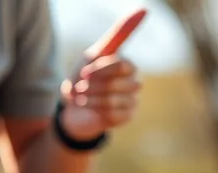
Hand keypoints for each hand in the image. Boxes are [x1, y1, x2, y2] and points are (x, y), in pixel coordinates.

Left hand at [60, 9, 145, 141]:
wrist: (73, 109)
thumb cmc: (84, 78)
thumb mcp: (95, 54)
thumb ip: (118, 34)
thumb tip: (145, 8)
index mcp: (127, 66)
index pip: (121, 65)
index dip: (101, 70)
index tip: (84, 73)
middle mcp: (133, 82)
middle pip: (117, 84)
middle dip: (93, 87)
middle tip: (78, 89)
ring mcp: (132, 100)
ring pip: (114, 101)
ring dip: (91, 100)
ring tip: (79, 98)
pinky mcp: (126, 117)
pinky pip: (112, 116)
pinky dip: (95, 111)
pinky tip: (87, 108)